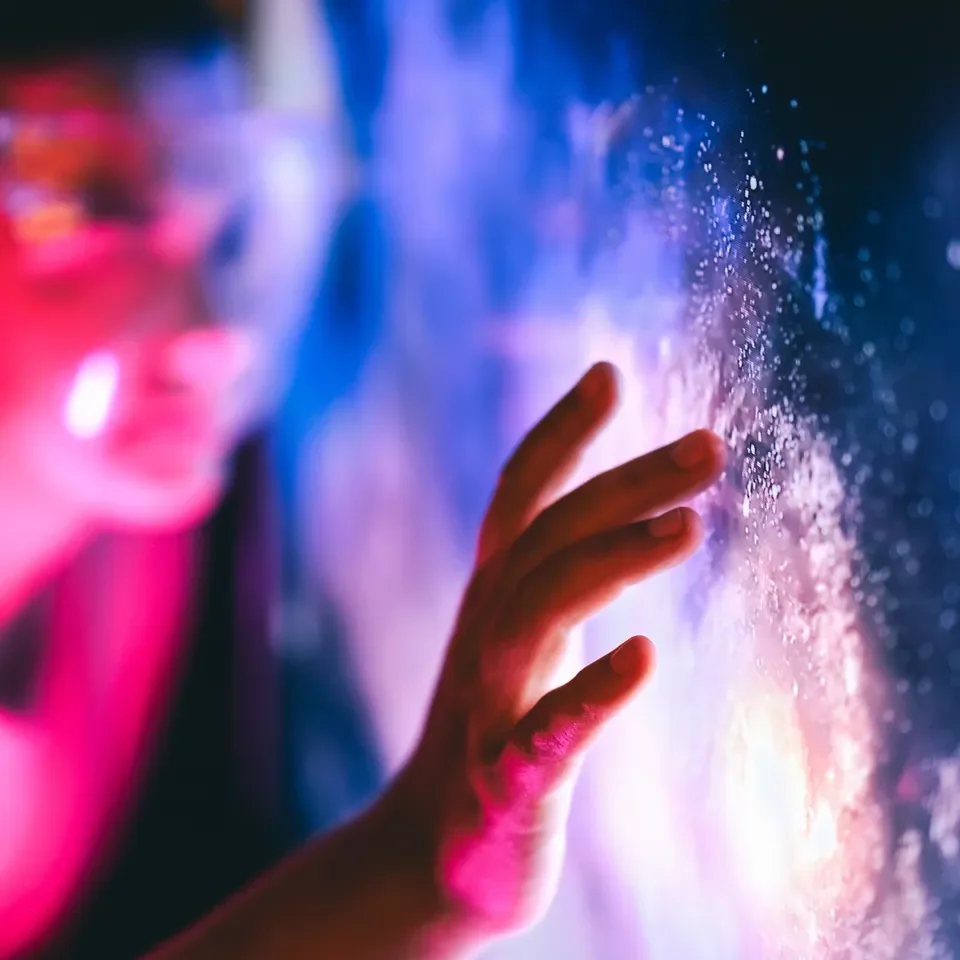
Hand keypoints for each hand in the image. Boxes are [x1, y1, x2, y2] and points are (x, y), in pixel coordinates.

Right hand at [391, 361, 725, 947]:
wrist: (434, 854)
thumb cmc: (497, 733)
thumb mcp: (523, 642)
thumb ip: (558, 576)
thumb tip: (625, 517)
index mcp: (494, 598)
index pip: (519, 497)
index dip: (558, 433)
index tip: (608, 373)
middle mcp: (486, 635)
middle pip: (547, 539)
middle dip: (626, 483)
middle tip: (711, 445)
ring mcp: (492, 707)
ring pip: (537, 614)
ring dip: (609, 563)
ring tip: (688, 527)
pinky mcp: (508, 783)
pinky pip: (545, 735)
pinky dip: (588, 692)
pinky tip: (640, 658)